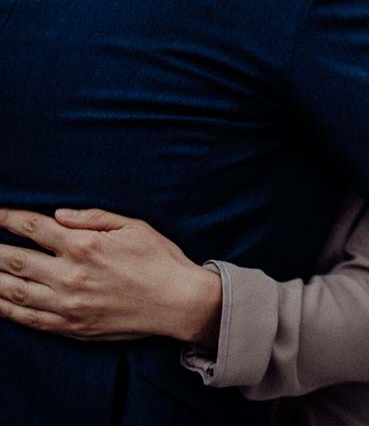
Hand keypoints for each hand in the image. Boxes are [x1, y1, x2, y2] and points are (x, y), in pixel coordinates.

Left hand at [0, 207, 220, 347]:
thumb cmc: (161, 260)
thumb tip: (58, 214)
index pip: (33, 228)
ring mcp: (67, 304)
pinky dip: (5, 310)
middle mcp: (69, 275)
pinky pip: (27, 319)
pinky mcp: (70, 326)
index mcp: (85, 246)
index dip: (7, 218)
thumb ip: (94, 217)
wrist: (179, 303)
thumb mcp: (135, 226)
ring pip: (13, 291)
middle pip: (13, 260)